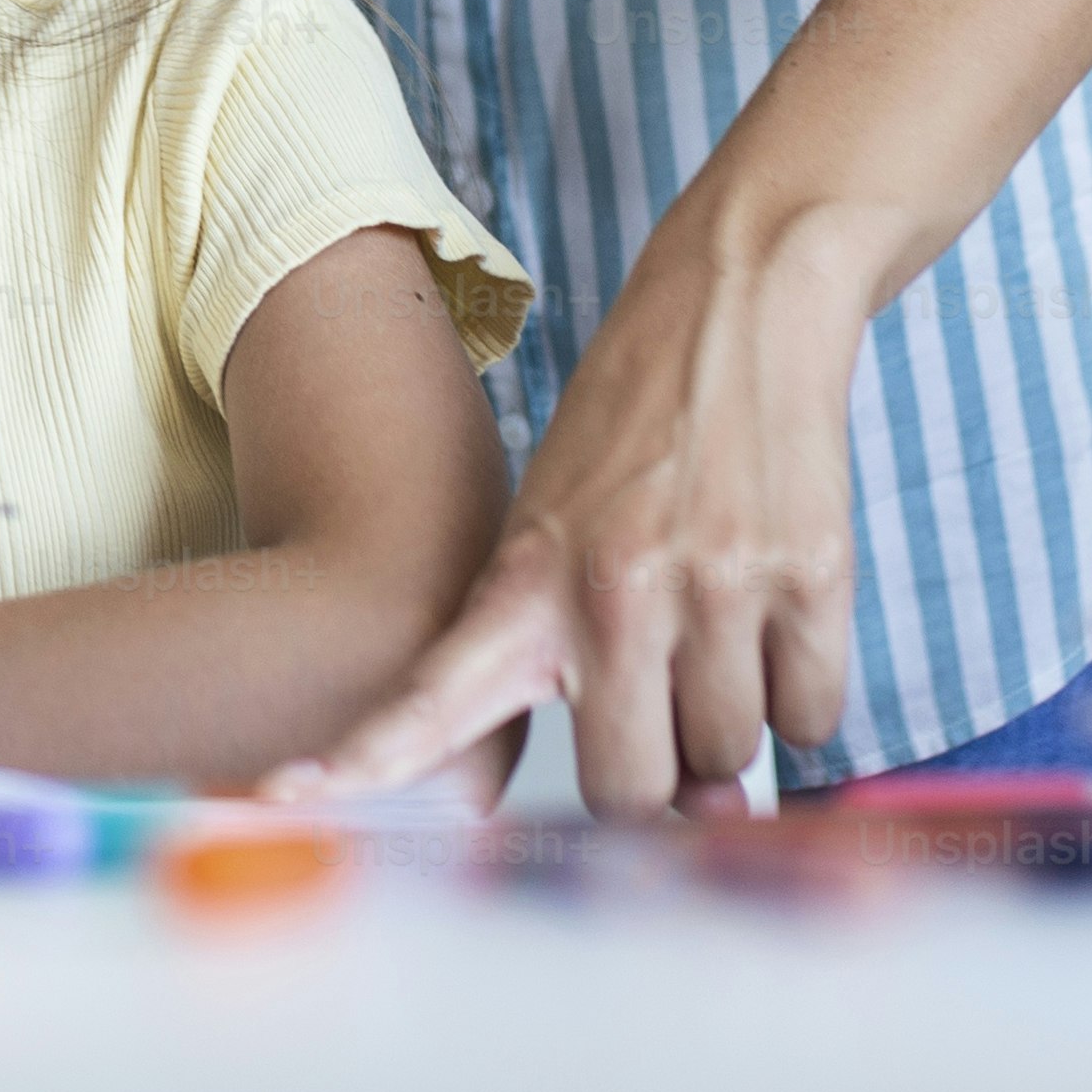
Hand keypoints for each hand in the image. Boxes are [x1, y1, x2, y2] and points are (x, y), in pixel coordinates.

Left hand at [264, 220, 869, 814]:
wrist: (739, 295)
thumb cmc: (636, 420)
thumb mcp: (555, 513)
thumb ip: (575, 649)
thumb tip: (684, 794)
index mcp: (526, 577)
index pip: (431, 693)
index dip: (362, 758)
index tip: (279, 795)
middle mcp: (612, 592)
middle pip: (632, 790)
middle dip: (658, 776)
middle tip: (667, 707)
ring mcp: (714, 585)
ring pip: (730, 754)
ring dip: (733, 721)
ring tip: (719, 623)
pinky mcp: (808, 576)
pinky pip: (812, 714)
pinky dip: (801, 690)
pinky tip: (774, 613)